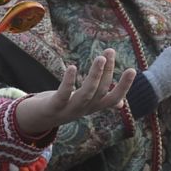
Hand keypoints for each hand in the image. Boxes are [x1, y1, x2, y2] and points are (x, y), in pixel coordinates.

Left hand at [13, 48, 134, 136]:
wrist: (37, 119)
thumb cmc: (63, 107)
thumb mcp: (84, 104)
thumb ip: (101, 101)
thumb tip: (120, 103)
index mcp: (93, 107)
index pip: (113, 98)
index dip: (124, 86)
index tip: (132, 70)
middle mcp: (84, 109)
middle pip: (100, 90)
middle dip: (107, 71)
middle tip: (110, 51)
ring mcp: (70, 109)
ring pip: (86, 93)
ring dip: (95, 75)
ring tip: (100, 58)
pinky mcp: (54, 107)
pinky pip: (63, 95)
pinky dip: (68, 82)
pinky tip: (72, 67)